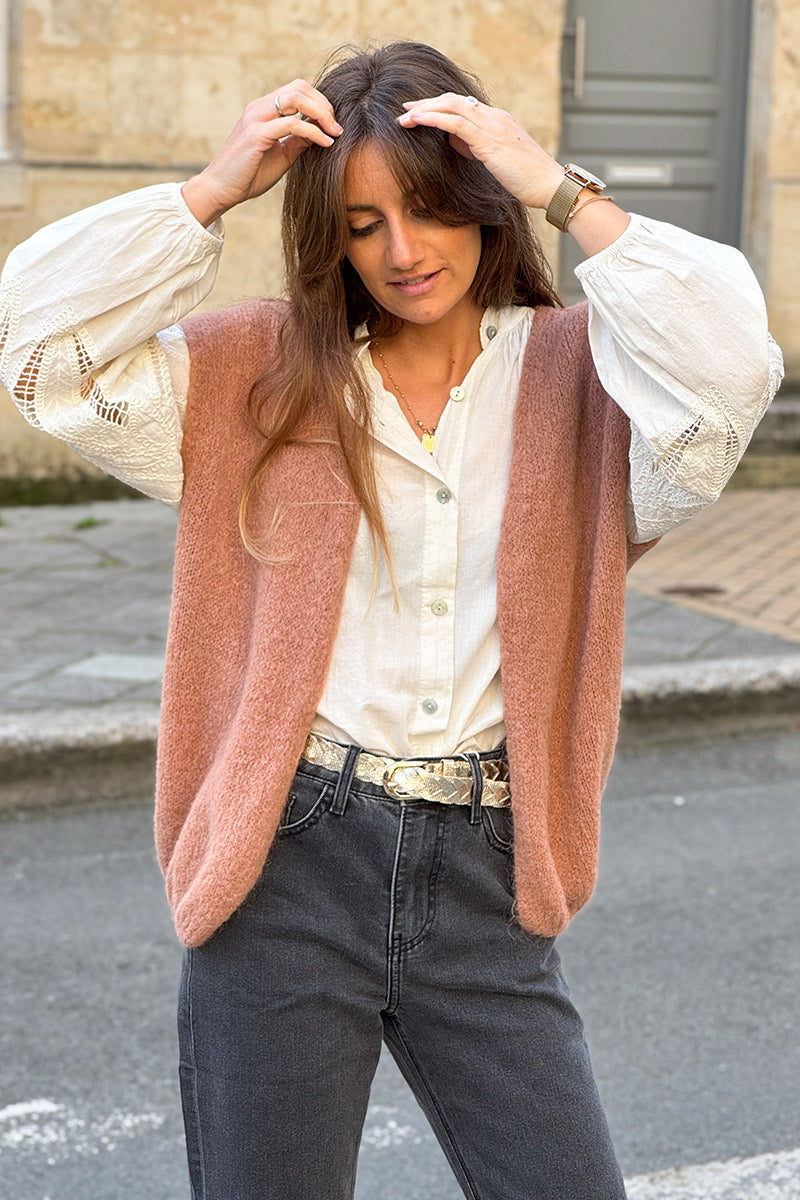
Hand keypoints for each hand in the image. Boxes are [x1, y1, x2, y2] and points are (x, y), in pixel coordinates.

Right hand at [182, 80, 341, 226]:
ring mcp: (256, 118)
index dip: (319, 102)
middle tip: (337, 127)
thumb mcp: (281, 155)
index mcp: (263, 110)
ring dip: (322, 113)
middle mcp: (259, 108)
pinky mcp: (257, 134)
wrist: (221, 190)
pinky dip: (313, 132)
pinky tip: (325, 144)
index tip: (333, 125)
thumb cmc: (249, 175)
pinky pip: (292, 125)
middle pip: (299, 87)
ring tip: (334, 133)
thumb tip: (321, 133)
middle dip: (324, 104)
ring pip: (296, 98)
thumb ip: (298, 141)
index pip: (297, 90)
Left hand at [397, 93, 563, 210]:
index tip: (420, 111)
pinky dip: (433, 118)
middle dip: (427, 103)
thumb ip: (477, 147)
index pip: (464, 105)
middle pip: (454, 100)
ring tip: (404, 117)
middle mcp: (495, 117)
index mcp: (499, 120)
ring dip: (425, 110)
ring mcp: (492, 127)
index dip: (440, 106)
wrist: (550, 186)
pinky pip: (455, 123)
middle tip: (405, 110)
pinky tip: (417, 121)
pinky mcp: (489, 142)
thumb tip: (455, 142)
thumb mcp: (499, 161)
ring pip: (451, 106)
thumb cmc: (528, 180)